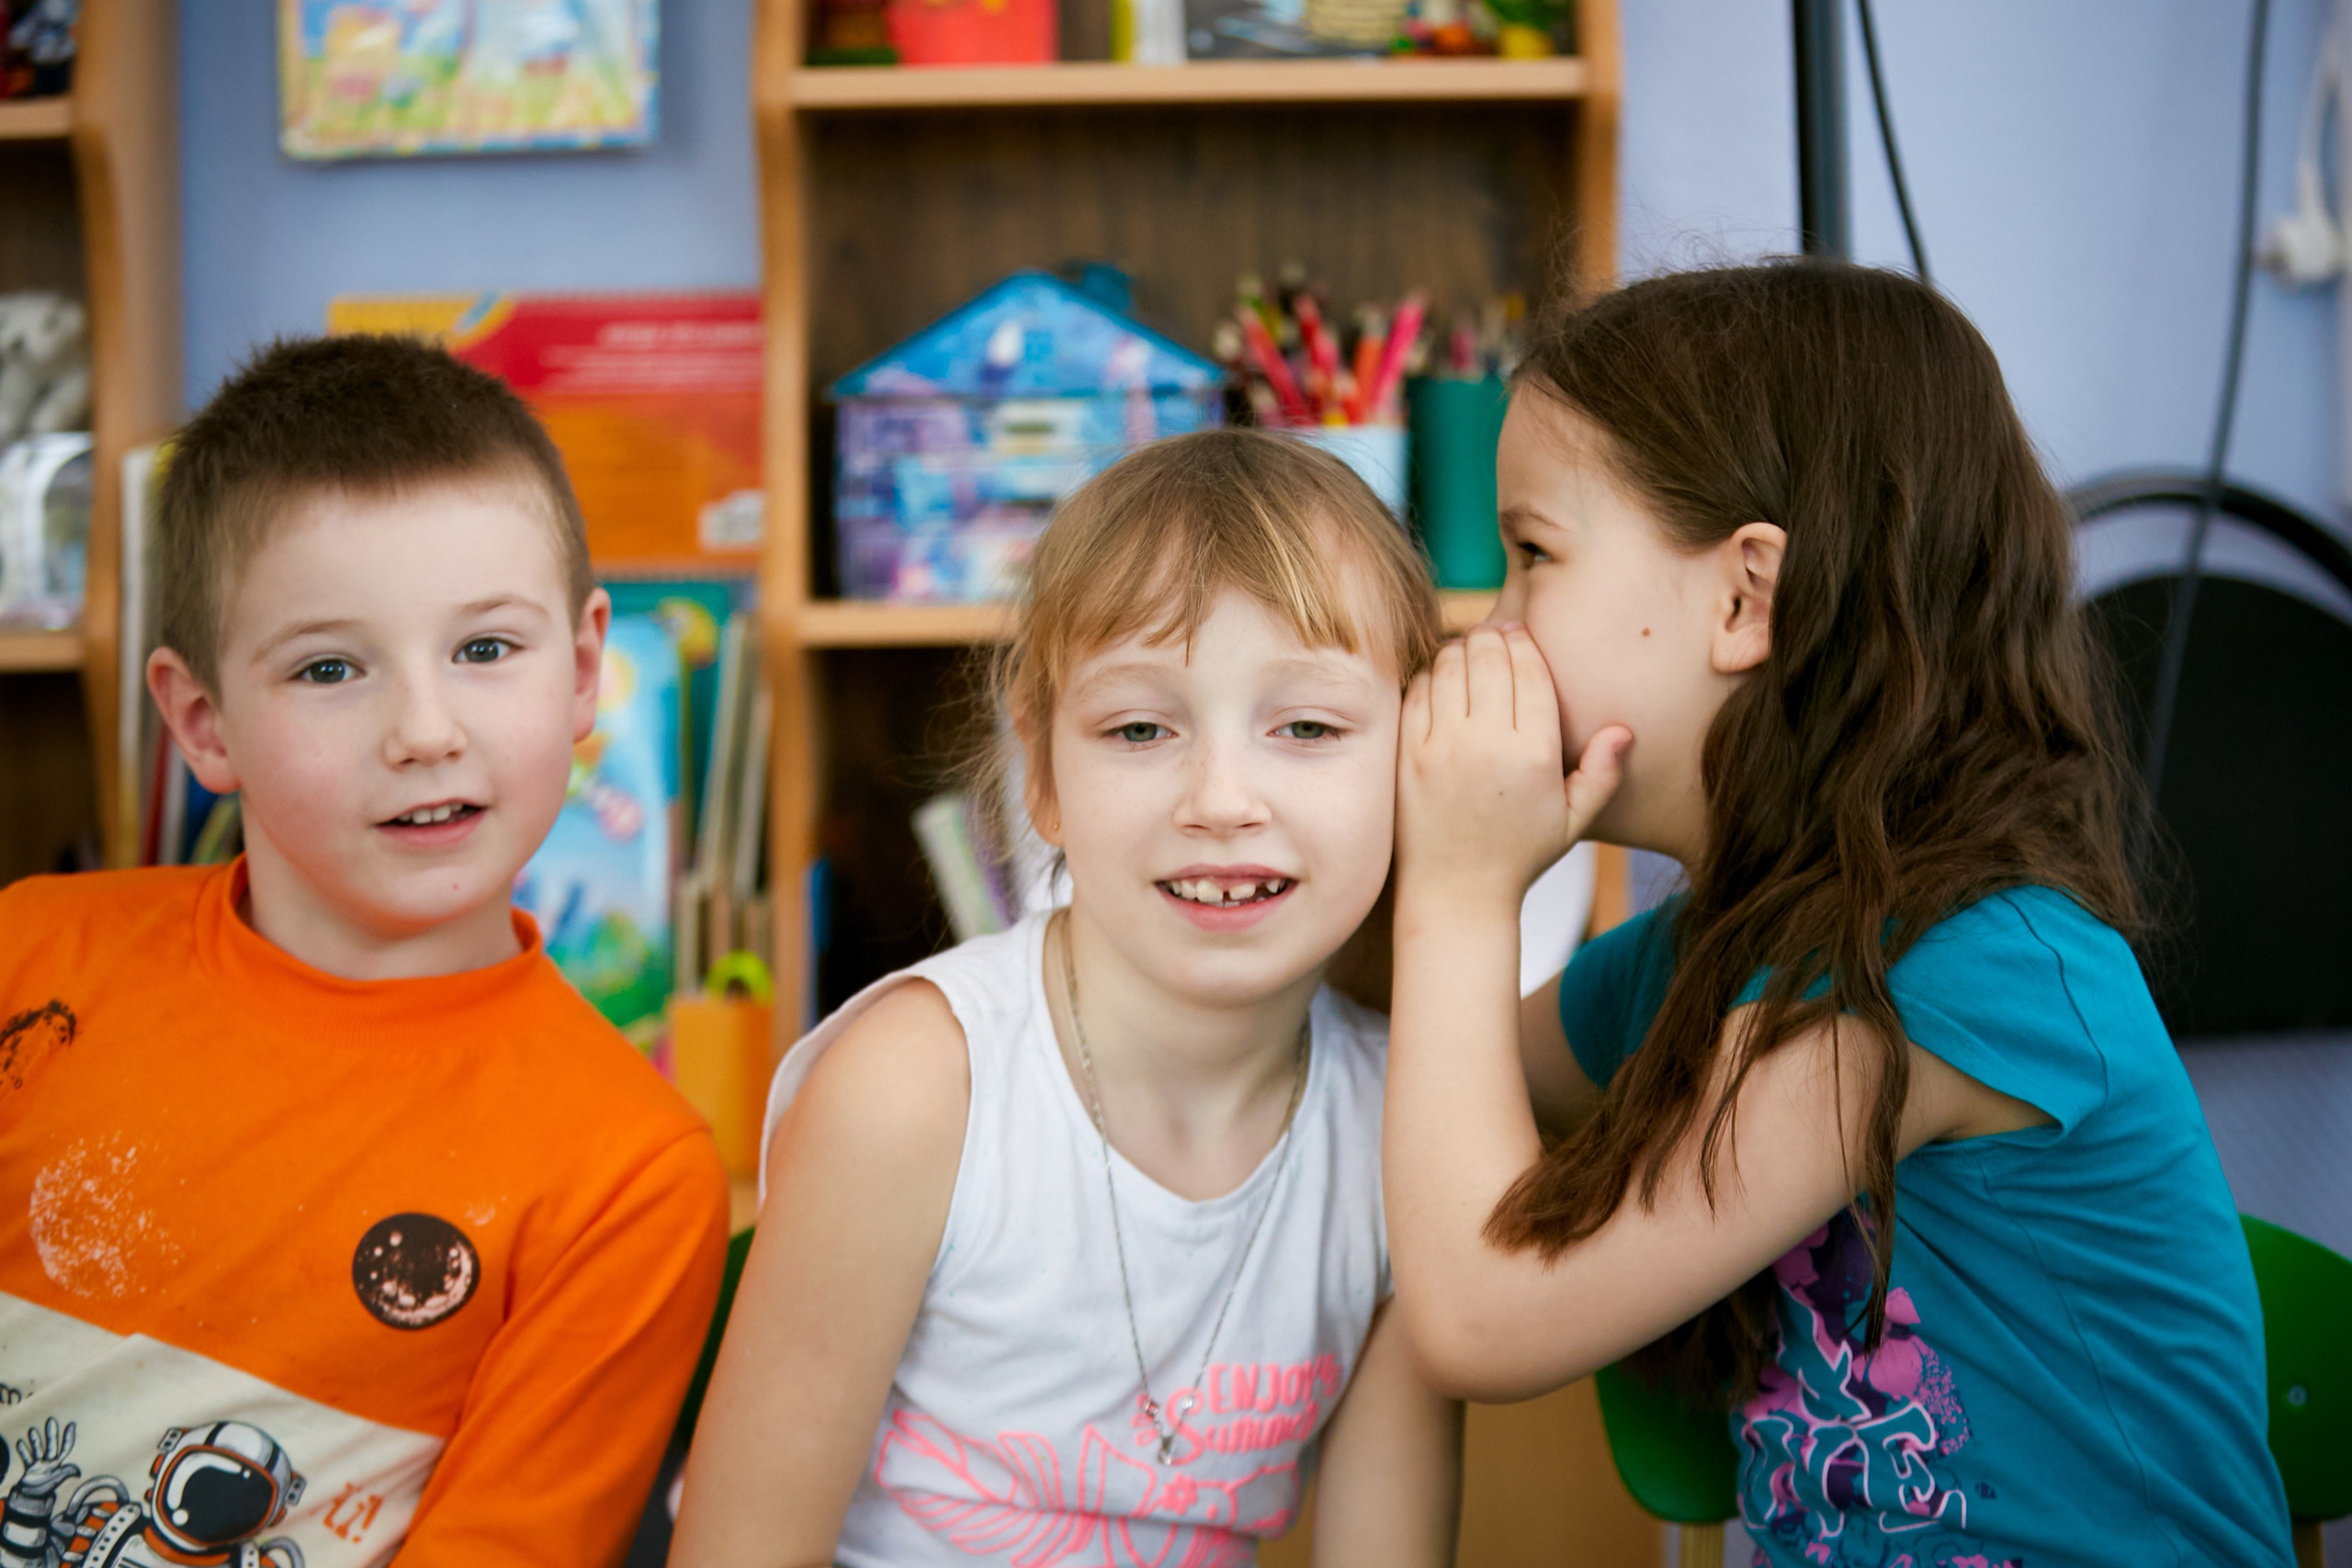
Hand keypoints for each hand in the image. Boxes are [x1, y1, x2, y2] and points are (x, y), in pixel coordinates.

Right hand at [12, 1417, 78, 1499]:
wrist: (32, 1498)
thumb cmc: (45, 1488)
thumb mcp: (56, 1480)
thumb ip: (65, 1473)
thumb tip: (78, 1472)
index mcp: (58, 1463)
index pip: (65, 1447)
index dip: (69, 1437)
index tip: (72, 1425)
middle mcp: (50, 1462)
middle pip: (51, 1445)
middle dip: (51, 1433)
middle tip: (51, 1420)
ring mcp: (40, 1464)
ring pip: (38, 1449)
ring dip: (35, 1440)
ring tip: (32, 1430)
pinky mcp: (30, 1468)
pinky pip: (27, 1457)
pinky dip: (24, 1451)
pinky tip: (20, 1442)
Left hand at [1397, 625, 1629, 914]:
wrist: (1455, 892)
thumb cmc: (1519, 855)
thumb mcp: (1573, 820)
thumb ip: (1603, 774)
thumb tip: (1623, 729)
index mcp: (1534, 756)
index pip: (1529, 672)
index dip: (1525, 644)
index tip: (1521, 636)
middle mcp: (1487, 745)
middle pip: (1488, 658)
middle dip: (1492, 638)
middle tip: (1494, 637)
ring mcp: (1441, 748)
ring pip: (1449, 666)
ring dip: (1460, 650)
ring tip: (1468, 653)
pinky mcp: (1408, 754)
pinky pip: (1417, 691)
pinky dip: (1430, 676)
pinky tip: (1441, 682)